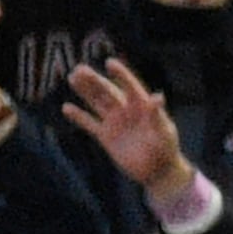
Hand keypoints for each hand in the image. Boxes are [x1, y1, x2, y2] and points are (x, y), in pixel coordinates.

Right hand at [65, 61, 195, 200]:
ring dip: (85, 91)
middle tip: (79, 68)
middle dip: (95, 80)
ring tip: (72, 77)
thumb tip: (158, 96)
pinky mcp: (106, 137)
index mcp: (143, 107)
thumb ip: (157, 116)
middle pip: (108, 92)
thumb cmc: (166, 149)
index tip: (110, 62)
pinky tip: (66, 107)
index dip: (121, 75)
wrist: (157, 171)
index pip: (131, 86)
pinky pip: (90, 124)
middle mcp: (127, 111)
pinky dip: (79, 116)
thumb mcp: (164, 132)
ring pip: (97, 103)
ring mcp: (115, 123)